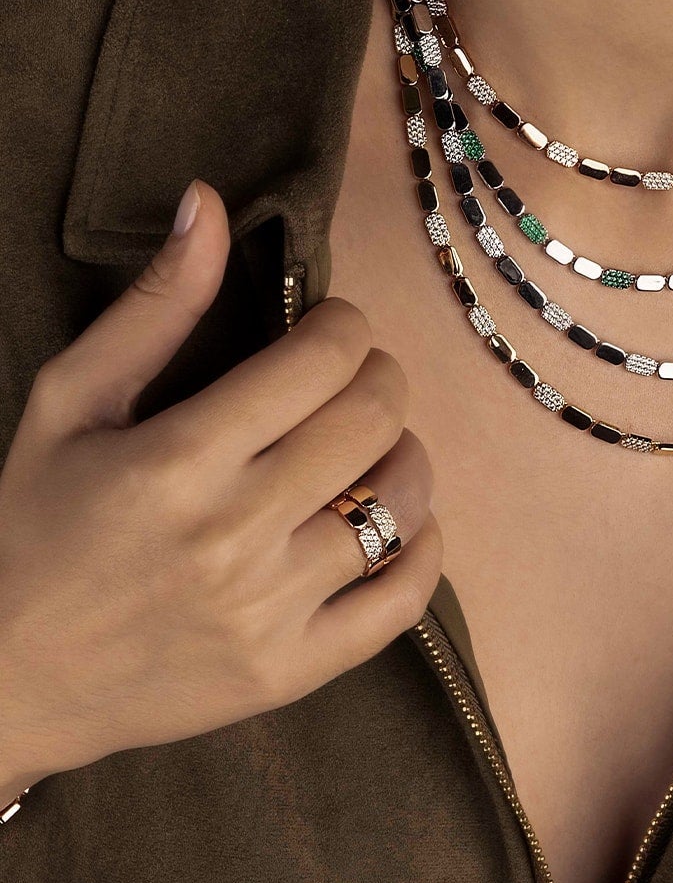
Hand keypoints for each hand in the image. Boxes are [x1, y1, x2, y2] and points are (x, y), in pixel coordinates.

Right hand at [0, 180, 442, 790]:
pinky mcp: (289, 674)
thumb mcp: (70, 400)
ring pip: (402, 504)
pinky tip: (395, 521)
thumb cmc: (35, 525)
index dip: (344, 324)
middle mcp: (234, 535)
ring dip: (403, 456)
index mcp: (180, 458)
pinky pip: (401, 603)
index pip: (325, 359)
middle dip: (378, 376)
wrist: (7, 681)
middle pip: (374, 418)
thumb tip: (209, 201)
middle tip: (348, 380)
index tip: (326, 329)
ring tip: (368, 447)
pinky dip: (421, 549)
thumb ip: (155, 303)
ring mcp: (268, 612)